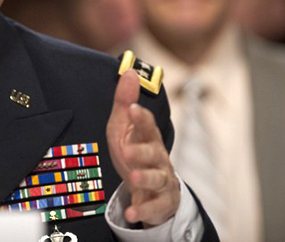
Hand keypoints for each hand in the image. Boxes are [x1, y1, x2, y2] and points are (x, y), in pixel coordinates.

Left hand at [106, 70, 179, 225]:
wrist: (150, 186)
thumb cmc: (136, 150)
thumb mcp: (123, 127)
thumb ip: (125, 101)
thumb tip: (129, 71)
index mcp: (148, 137)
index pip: (146, 126)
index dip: (141, 118)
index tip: (133, 109)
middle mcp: (158, 157)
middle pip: (153, 153)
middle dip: (142, 152)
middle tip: (127, 151)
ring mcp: (161, 179)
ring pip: (158, 178)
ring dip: (145, 177)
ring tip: (132, 178)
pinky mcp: (161, 201)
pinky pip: (154, 206)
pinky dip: (144, 210)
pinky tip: (132, 213)